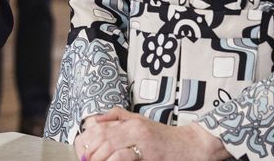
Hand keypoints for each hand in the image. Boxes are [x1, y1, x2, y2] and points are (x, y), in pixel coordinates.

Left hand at [74, 107, 227, 160]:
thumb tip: (96, 119)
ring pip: (114, 151)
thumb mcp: (140, 120)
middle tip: (86, 159)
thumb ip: (118, 117)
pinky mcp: (150, 157)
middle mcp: (136, 132)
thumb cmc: (163, 136)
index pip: (102, 128)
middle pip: (105, 140)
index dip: (88, 139)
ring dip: (101, 159)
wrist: (190, 146)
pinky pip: (126, 160)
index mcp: (131, 123)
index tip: (83, 149)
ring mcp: (144, 146)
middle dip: (92, 152)